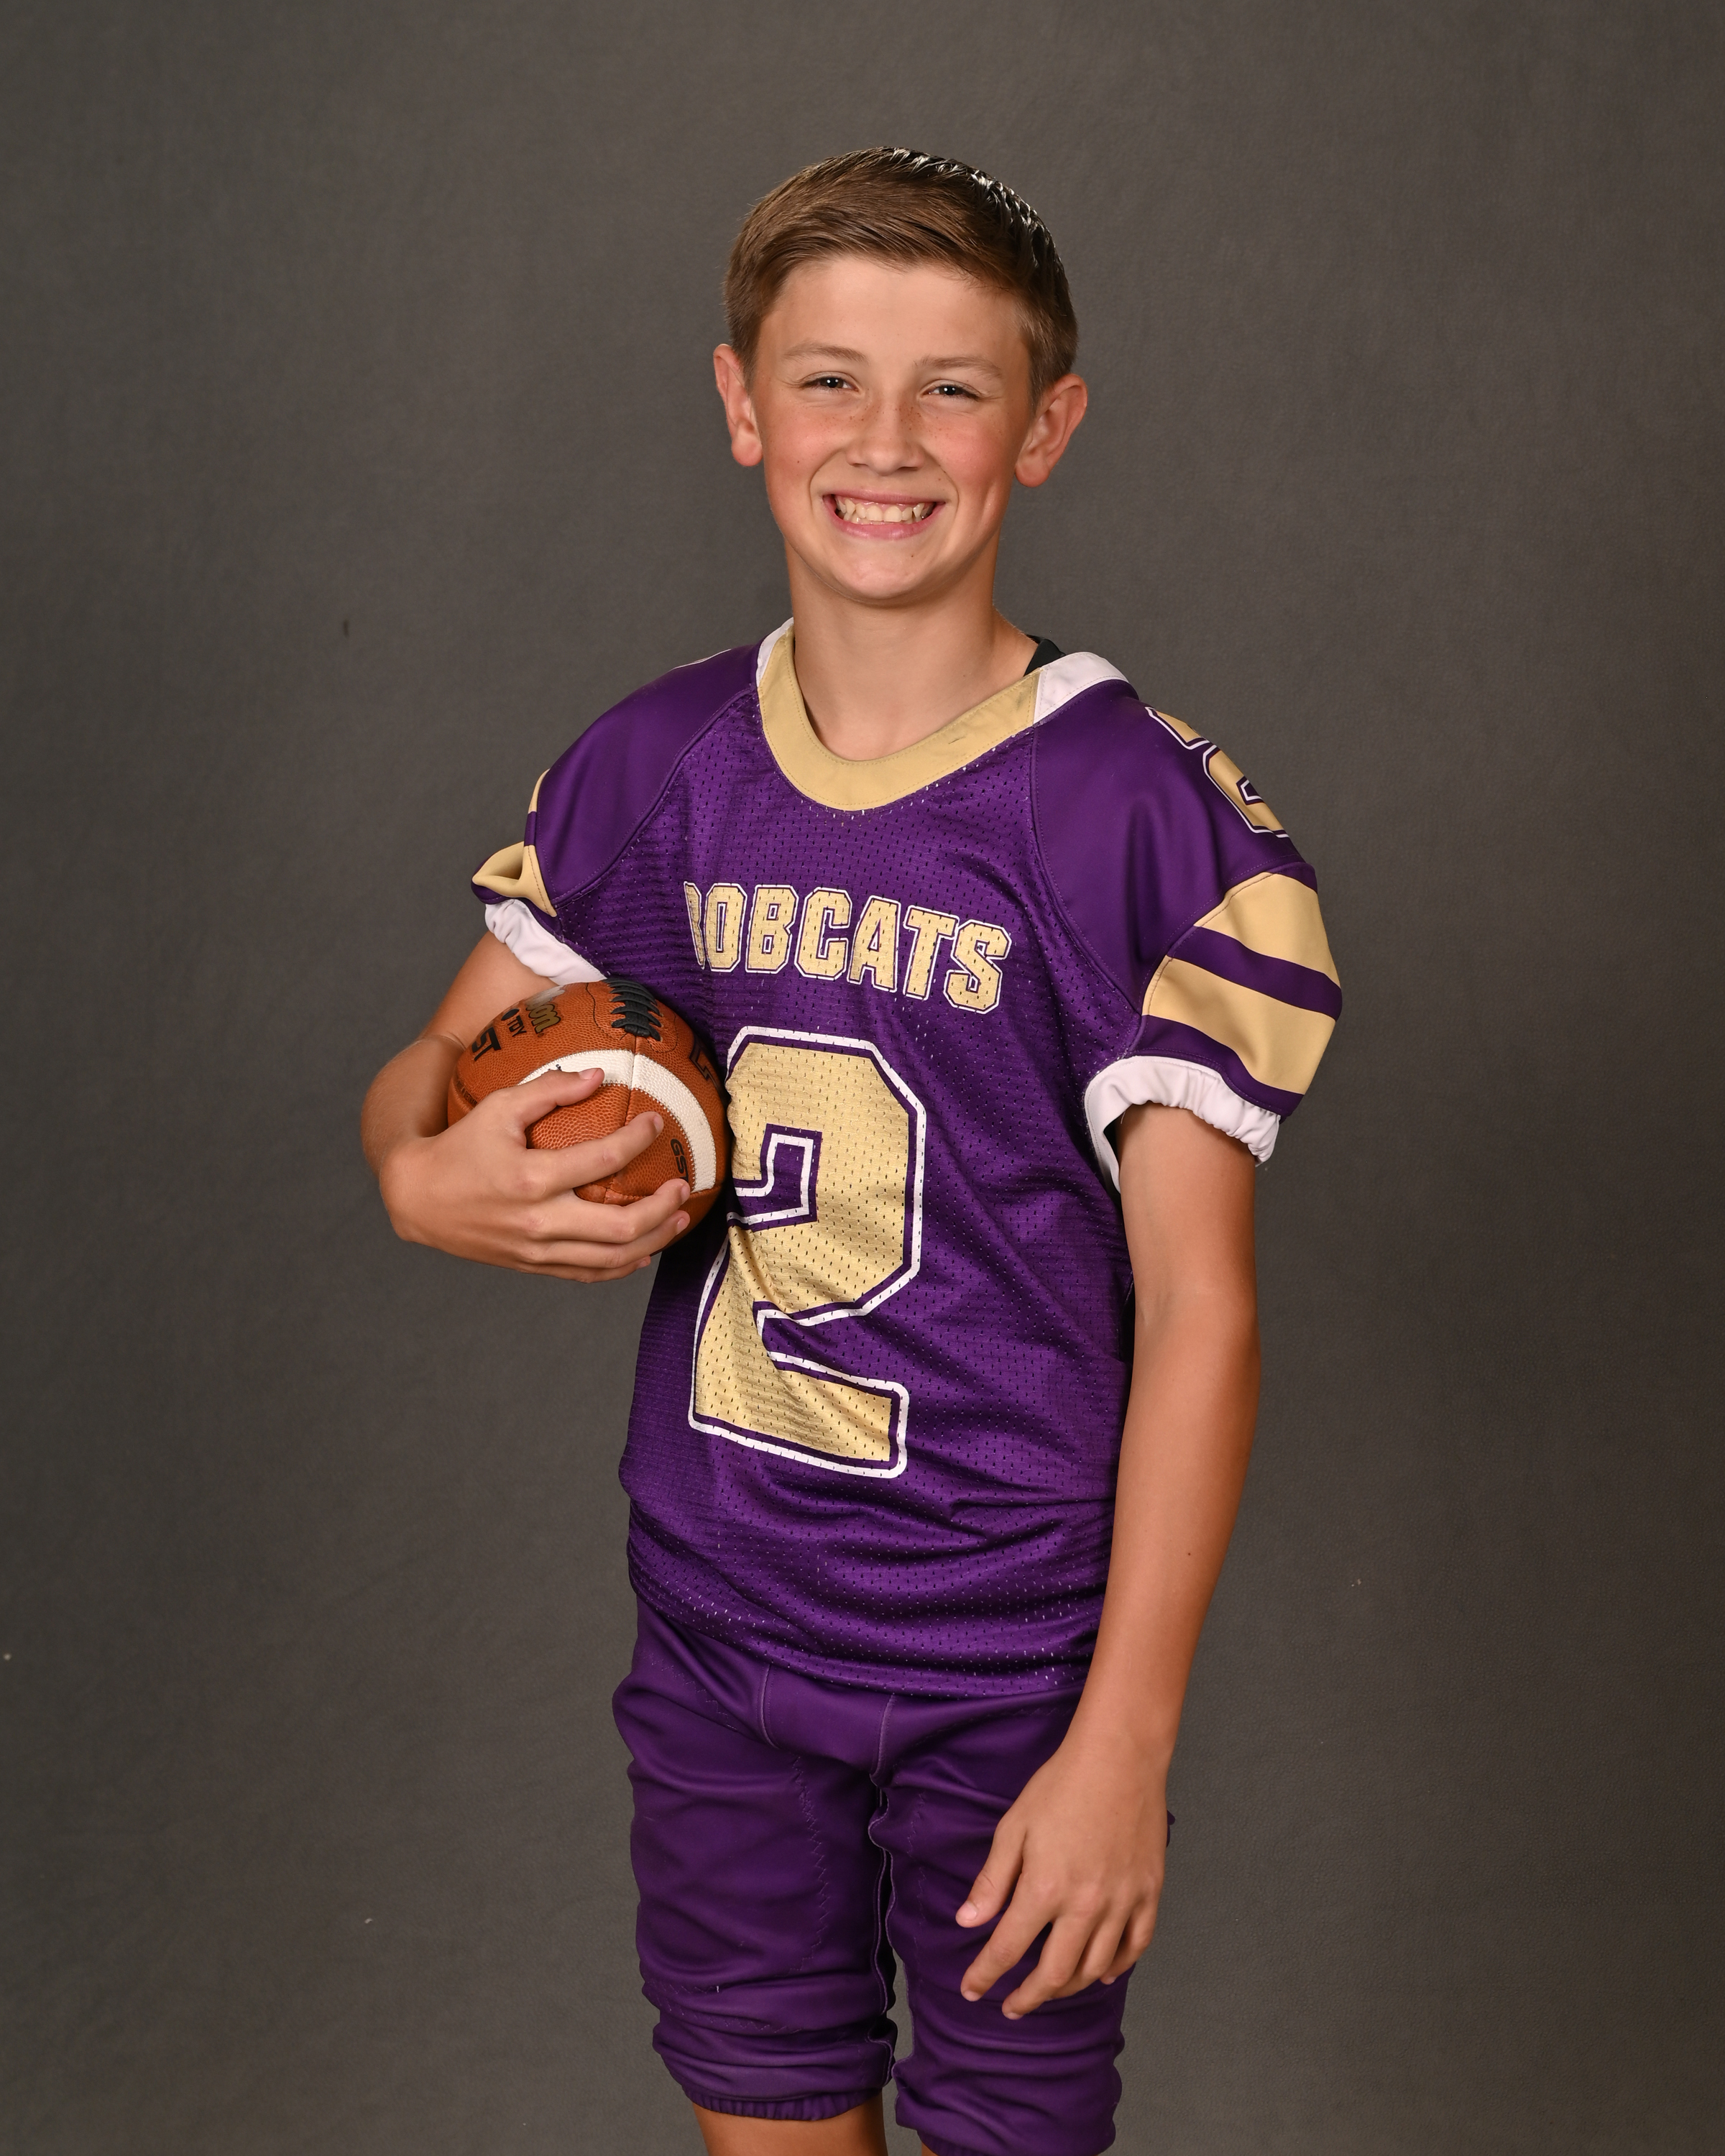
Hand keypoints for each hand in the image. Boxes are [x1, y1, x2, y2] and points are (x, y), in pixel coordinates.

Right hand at [378, 1067, 691, 1281]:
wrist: (417, 1199)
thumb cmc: (460, 1146)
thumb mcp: (498, 1107)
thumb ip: (550, 1090)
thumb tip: (600, 1075)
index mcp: (532, 1178)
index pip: (603, 1159)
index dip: (638, 1139)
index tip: (656, 1123)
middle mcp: (539, 1221)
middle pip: (620, 1225)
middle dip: (662, 1207)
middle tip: (682, 1185)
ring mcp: (538, 1251)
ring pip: (612, 1258)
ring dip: (654, 1240)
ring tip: (678, 1219)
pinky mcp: (534, 1266)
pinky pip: (589, 1274)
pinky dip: (622, 1265)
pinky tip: (644, 1250)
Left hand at [955, 1723, 1168, 2017]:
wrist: (1119, 1758)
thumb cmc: (1061, 1786)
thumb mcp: (1014, 1827)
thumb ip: (992, 1880)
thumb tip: (967, 1922)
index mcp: (1045, 1888)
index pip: (1007, 1949)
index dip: (985, 1974)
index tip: (971, 1990)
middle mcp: (1085, 1906)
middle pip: (1054, 1973)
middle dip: (1028, 1997)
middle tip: (1011, 2006)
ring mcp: (1121, 1903)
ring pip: (1096, 1968)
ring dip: (1068, 1988)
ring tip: (1050, 1989)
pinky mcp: (1148, 1893)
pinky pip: (1135, 1946)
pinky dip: (1118, 1967)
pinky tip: (1102, 1973)